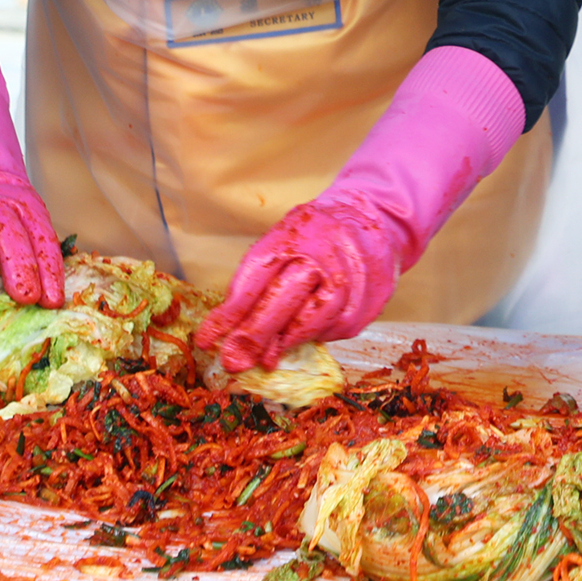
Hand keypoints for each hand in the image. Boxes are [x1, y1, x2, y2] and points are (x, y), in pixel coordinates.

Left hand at [196, 197, 405, 372]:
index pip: (258, 275)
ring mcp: (353, 278)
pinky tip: (303, 337)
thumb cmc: (315, 237)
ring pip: (317, 318)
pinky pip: (338, 328)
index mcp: (297, 235)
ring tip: (267, 359)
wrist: (375, 220)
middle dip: (257, 332)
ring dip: (287, 342)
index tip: (206, 340)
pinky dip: (315, 336)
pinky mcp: (370, 301)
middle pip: (287, 297)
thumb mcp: (282, 243)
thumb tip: (223, 331)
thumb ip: (256, 283)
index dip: (231, 311)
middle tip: (234, 361)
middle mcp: (326, 254)